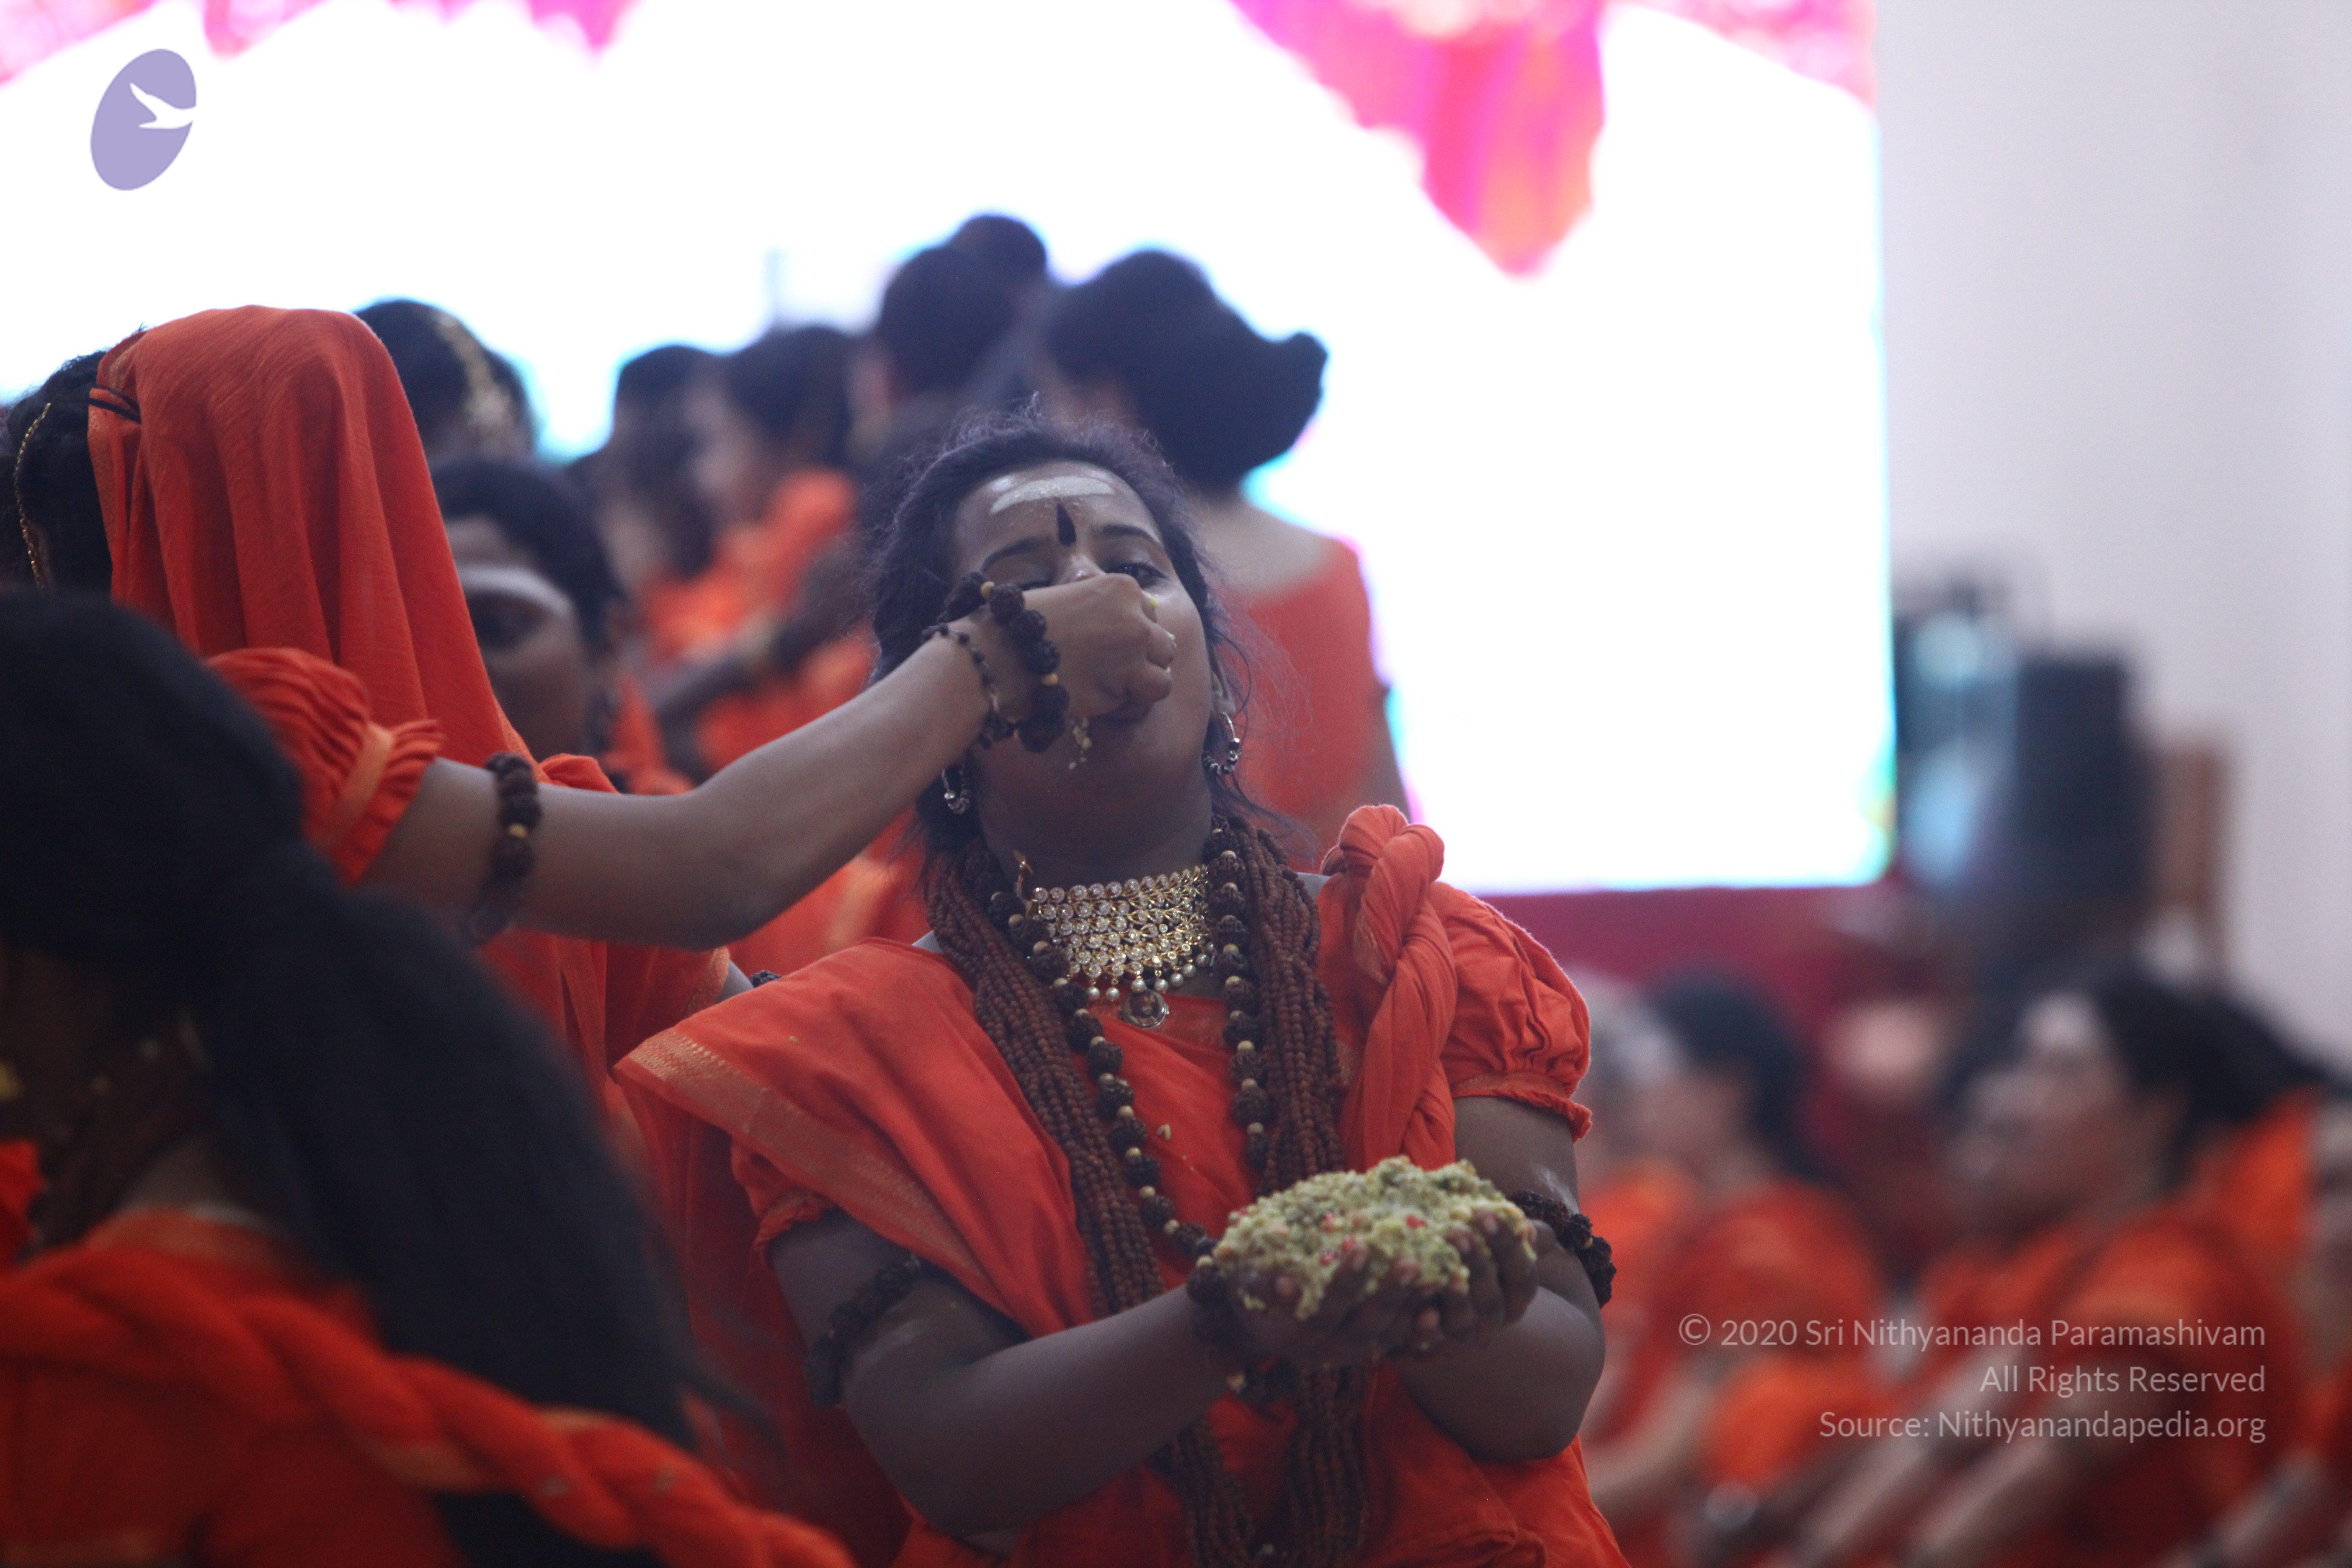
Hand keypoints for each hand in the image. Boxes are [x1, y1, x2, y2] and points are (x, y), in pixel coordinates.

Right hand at [997, 574, 1176, 718]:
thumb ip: (1102, 610)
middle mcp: (1135, 615)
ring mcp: (1133, 649)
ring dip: (1141, 685)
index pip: (1148, 614)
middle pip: (1162, 643)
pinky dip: (1132, 705)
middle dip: (1142, 661)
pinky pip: (1147, 699)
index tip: (1107, 647)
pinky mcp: (1124, 683)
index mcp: (1122, 587)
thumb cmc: (1021, 625)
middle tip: (1110, 672)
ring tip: (1109, 690)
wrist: (999, 653)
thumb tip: (1122, 632)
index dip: (1131, 635)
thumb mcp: (1070, 597)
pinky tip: (1104, 703)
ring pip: (1163, 673)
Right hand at [1230, 1238, 1440, 1370]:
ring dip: (1411, 1309)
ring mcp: (1345, 1355)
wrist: (1258, 1323)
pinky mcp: (1363, 1351)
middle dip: (1388, 1295)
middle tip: (1412, 1261)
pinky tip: (1438, 1303)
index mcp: (1291, 1336)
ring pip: (1384, 1338)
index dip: (1342, 1284)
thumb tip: (1284, 1284)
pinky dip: (1417, 1326)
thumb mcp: (1246, 1283)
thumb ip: (1261, 1283)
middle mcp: (1322, 1354)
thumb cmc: (1249, 1288)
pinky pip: (1395, 1343)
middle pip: (1362, 1329)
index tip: (1360, 1246)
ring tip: (1435, 1276)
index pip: (1322, 1314)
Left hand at [1404, 1212, 1543, 1360]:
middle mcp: (1497, 1319)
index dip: (1506, 1245)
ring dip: (1455, 1298)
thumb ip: (1514, 1237)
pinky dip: (1427, 1331)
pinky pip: (1432, 1344)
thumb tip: (1528, 1228)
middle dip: (1477, 1264)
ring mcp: (1468, 1336)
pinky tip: (1422, 1314)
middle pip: (1492, 1298)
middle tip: (1456, 1231)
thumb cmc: (1479, 1258)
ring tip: (1443, 1272)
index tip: (1485, 1212)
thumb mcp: (1499, 1247)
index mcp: (1517, 1295)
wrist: (1448, 1303)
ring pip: (1464, 1323)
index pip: (1521, 1274)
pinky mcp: (1436, 1346)